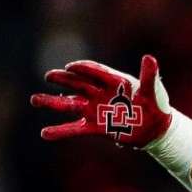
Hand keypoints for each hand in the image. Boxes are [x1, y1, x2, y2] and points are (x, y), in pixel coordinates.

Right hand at [32, 54, 172, 146]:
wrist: (156, 129)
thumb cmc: (156, 106)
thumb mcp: (154, 91)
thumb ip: (149, 76)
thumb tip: (149, 58)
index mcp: (114, 82)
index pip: (95, 71)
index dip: (82, 68)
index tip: (70, 67)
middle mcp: (101, 94)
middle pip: (77, 84)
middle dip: (63, 80)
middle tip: (48, 76)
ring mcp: (96, 110)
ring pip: (70, 105)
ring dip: (52, 103)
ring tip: (35, 100)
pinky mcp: (96, 127)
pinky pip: (75, 128)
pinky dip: (60, 130)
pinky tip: (44, 133)